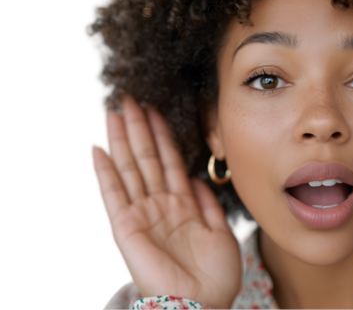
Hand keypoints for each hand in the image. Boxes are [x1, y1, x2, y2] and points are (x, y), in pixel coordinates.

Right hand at [89, 95, 240, 309]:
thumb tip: (195, 178)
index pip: (169, 162)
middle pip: (146, 159)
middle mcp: (159, 206)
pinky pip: (112, 193)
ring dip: (122, 140)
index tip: (156, 110)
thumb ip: (207, 203)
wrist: (202, 303)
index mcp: (182, 206)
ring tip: (113, 112)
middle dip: (139, 129)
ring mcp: (141, 214)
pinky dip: (104, 171)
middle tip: (130, 100)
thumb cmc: (214, 275)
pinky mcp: (125, 226)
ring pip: (129, 168)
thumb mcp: (219, 232)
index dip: (163, 136)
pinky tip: (97, 149)